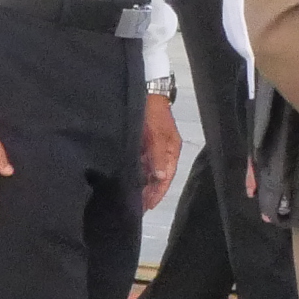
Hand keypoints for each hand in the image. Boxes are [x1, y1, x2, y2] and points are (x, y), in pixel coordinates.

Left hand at [139, 93, 181, 209]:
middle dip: (149, 192)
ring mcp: (152, 148)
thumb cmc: (152, 113)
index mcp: (171, 151)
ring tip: (131, 199)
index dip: (157, 192)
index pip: (166, 177)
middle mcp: (163, 152)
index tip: (148, 206)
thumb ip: (157, 156)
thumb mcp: (156, 134)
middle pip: (157, 177)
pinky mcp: (142, 143)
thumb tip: (159, 178)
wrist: (145, 90)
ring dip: (141, 184)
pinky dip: (136, 173)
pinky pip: (140, 163)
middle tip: (136, 207)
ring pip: (148, 171)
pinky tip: (128, 181)